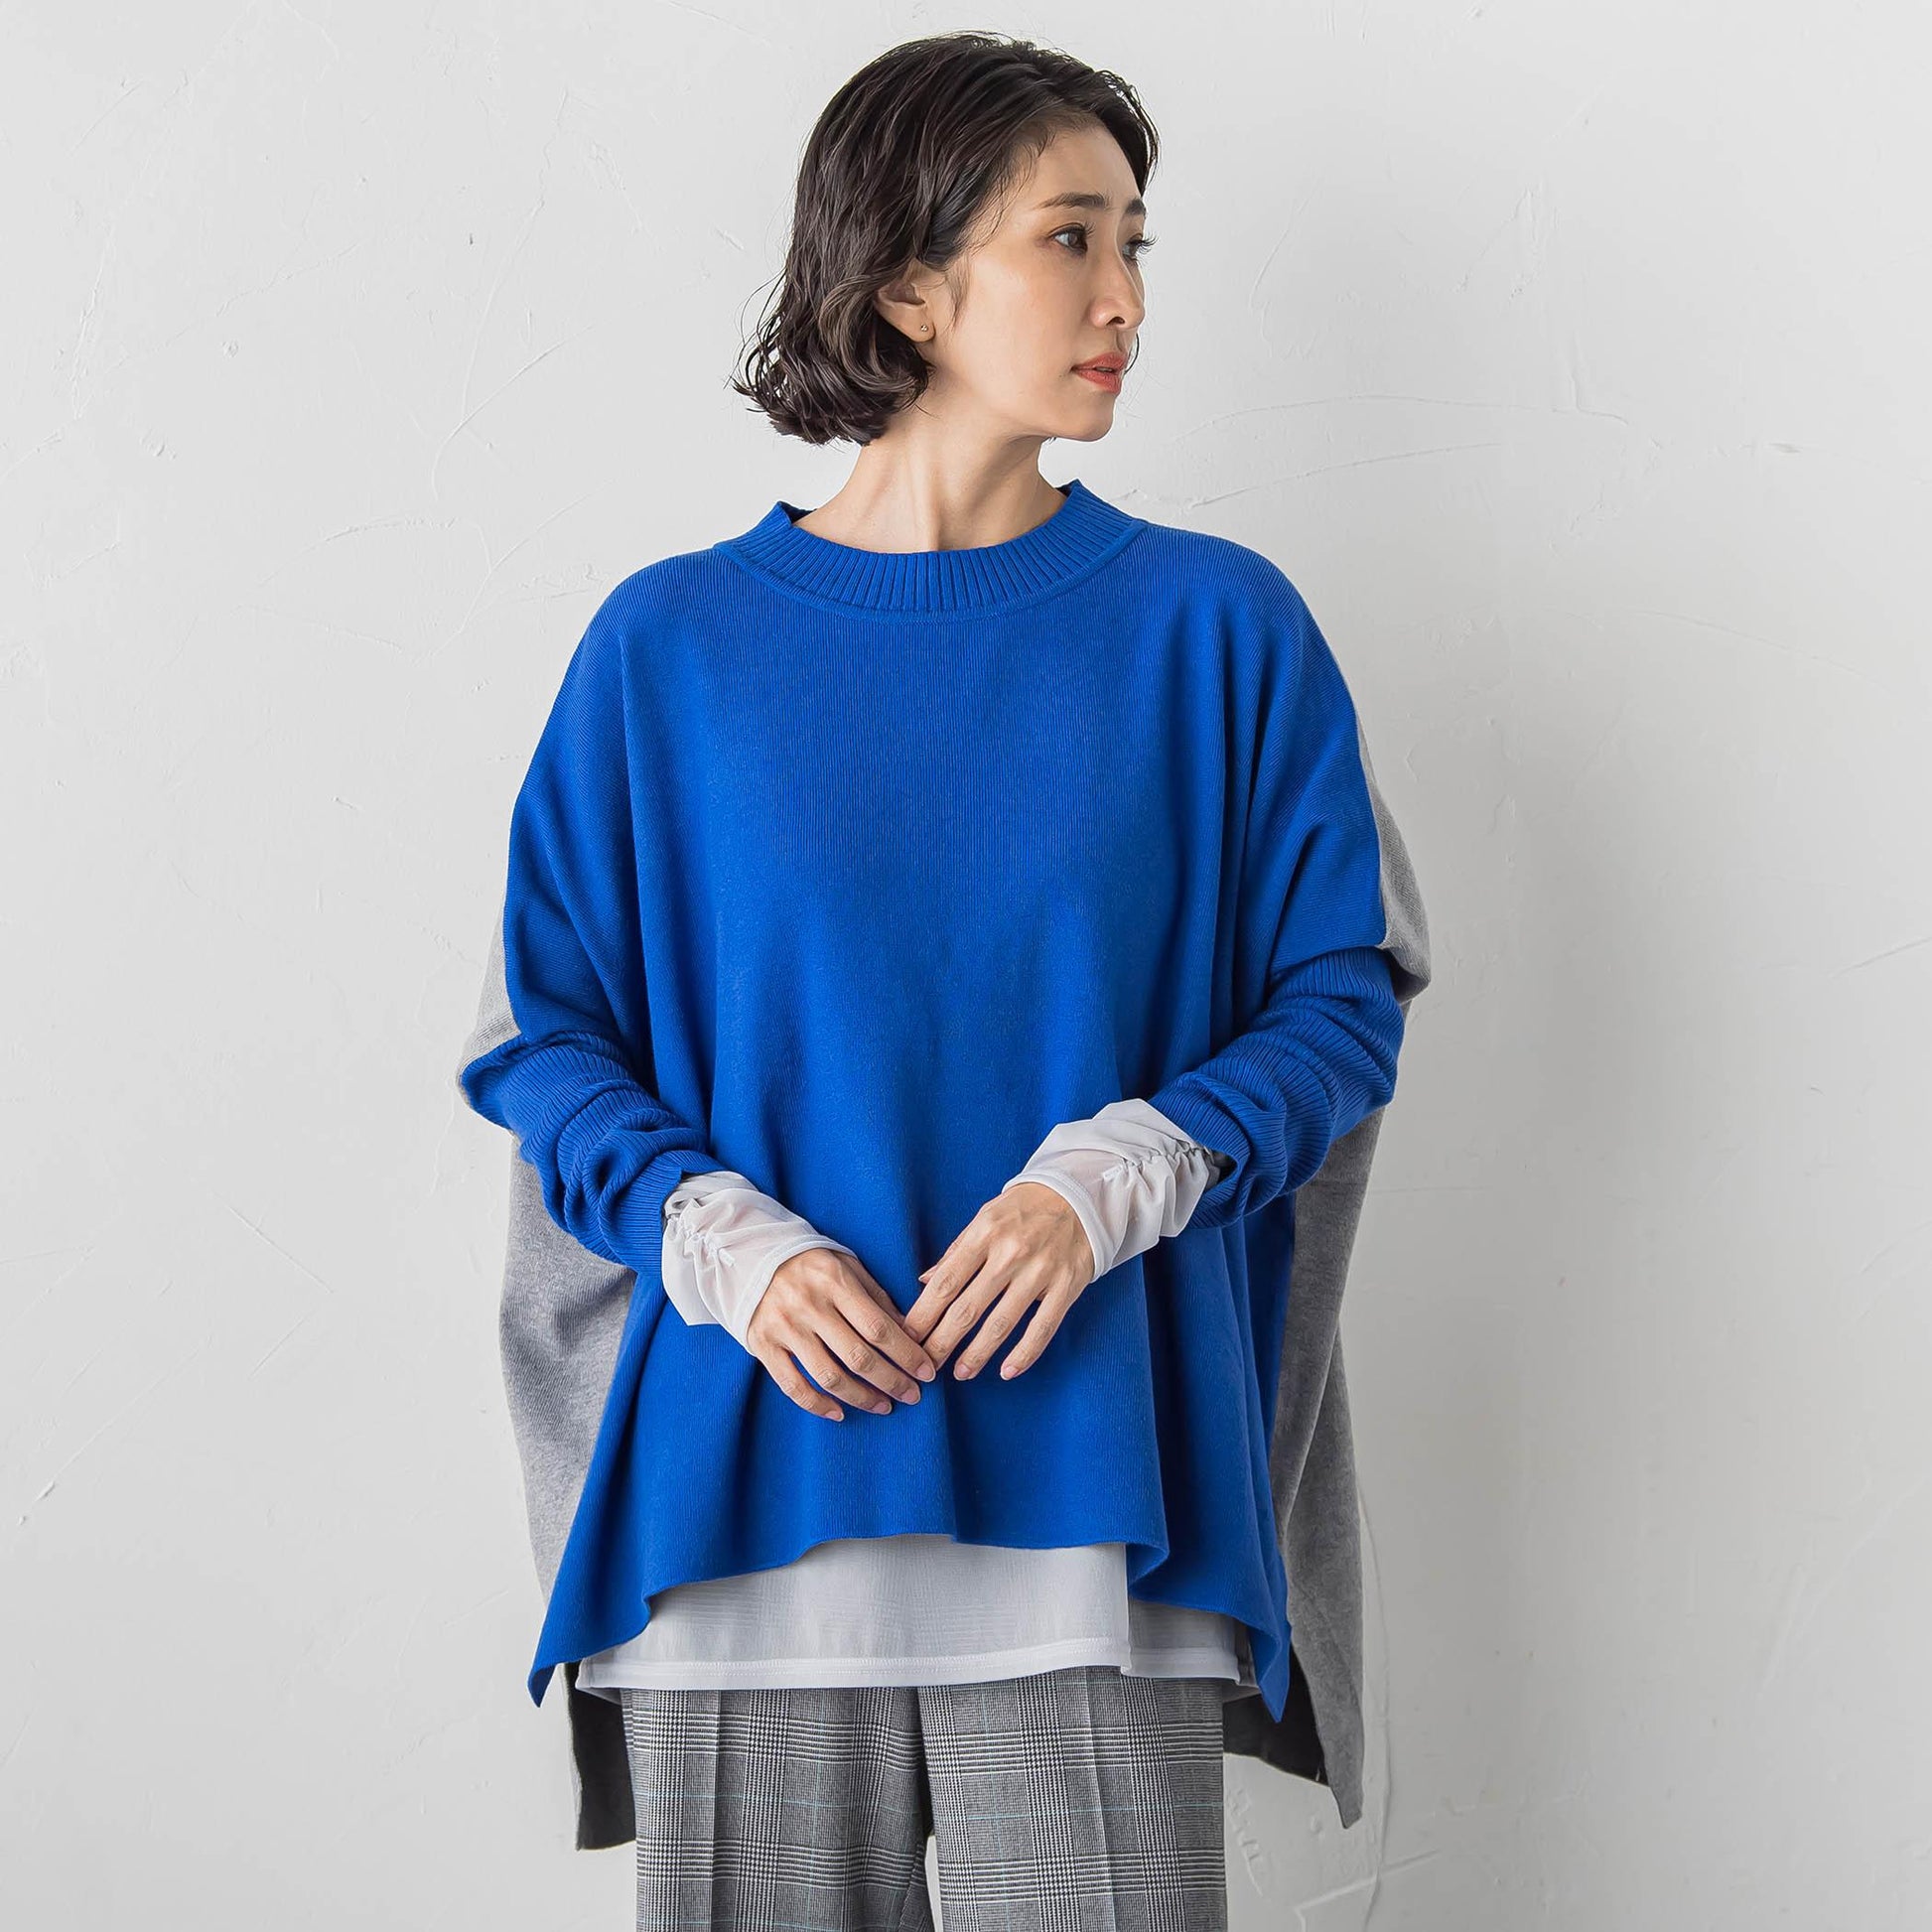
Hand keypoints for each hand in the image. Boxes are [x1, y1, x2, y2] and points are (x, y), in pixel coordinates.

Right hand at [746, 1245, 938, 1420]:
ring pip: (829, 1376)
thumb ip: (876, 1297)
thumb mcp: (846, 1266)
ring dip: (862, 1397)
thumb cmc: (809, 1265)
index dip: (906, 1354)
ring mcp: (784, 1328)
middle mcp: (809, 1306)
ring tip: (884, 1406)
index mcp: (835, 1282)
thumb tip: (909, 1332)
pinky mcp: (763, 1345)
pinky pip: (793, 1385)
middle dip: (892, 1381)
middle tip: (912, 1396)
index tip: (927, 1371)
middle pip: (859, 1356)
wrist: (750, 1258)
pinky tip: (840, 1413)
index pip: (879, 1327)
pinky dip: (818, 1405)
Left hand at [904, 1182, 1096, 1380]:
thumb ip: (956, 1251)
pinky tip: (1006, 1371)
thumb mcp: (986, 1217)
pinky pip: (1042, 1328)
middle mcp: (1010, 1253)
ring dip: (977, 1354)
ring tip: (960, 1373)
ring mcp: (1040, 1271)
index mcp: (984, 1233)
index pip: (945, 1282)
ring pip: (1001, 1323)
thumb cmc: (1025, 1208)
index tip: (907, 1338)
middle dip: (941, 1342)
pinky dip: (1024, 1354)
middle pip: (967, 1308)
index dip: (923, 1315)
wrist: (1080, 1195)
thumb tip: (924, 1281)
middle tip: (926, 1366)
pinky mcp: (1066, 1286)